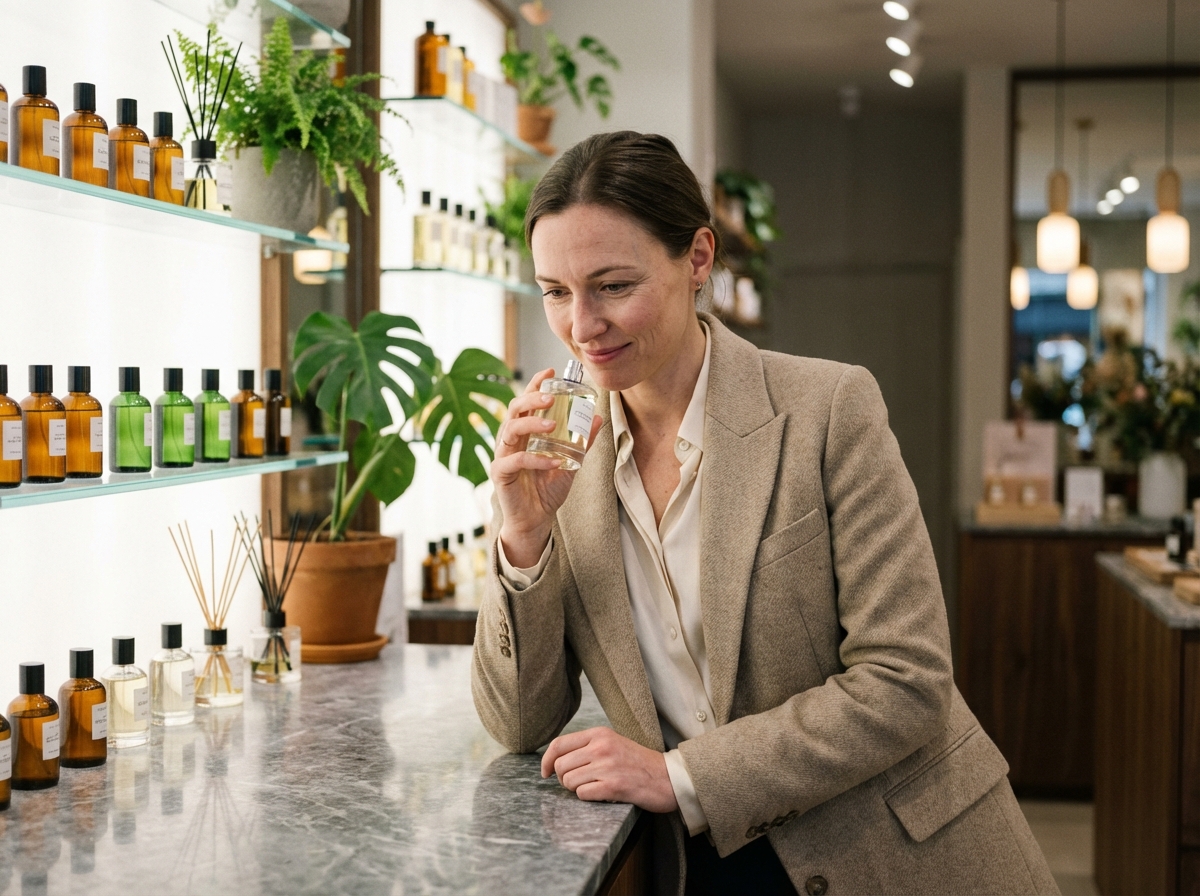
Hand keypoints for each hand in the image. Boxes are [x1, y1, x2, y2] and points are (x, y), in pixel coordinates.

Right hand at [492, 368, 604, 567]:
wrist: (536, 521)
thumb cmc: (548, 490)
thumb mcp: (571, 463)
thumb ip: (582, 442)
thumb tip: (597, 419)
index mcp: (526, 433)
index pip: (527, 401)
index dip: (535, 384)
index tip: (550, 371)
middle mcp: (511, 440)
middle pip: (514, 409)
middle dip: (531, 398)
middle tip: (550, 396)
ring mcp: (503, 455)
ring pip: (510, 429)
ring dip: (531, 423)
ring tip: (552, 425)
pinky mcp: (500, 474)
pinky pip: (514, 460)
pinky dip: (535, 459)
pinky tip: (553, 461)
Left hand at [541, 727, 678, 813]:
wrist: (668, 777)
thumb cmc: (638, 763)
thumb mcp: (613, 743)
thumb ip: (587, 746)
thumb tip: (556, 759)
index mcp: (600, 734)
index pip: (559, 744)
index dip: (546, 760)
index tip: (545, 772)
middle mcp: (601, 747)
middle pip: (560, 766)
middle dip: (563, 779)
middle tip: (577, 783)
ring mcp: (607, 766)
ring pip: (569, 781)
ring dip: (576, 789)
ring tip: (593, 787)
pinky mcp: (614, 786)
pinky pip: (582, 794)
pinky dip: (587, 797)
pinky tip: (601, 793)